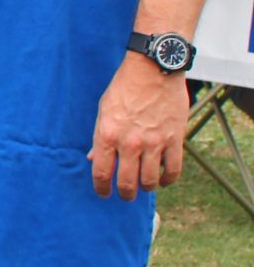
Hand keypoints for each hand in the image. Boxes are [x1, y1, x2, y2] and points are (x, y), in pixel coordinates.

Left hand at [90, 55, 188, 197]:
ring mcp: (153, 143)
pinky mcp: (174, 140)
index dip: (101, 188)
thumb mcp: (103, 110)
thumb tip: (92, 158)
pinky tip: (164, 180)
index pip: (101, 172)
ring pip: (150, 181)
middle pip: (127, 183)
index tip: (104, 193)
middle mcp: (129, 143)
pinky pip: (173, 170)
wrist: (153, 71)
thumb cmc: (124, 88)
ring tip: (144, 186)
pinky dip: (168, 180)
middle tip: (126, 196)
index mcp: (107, 135)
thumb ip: (99, 137)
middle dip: (125, 194)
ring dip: (147, 188)